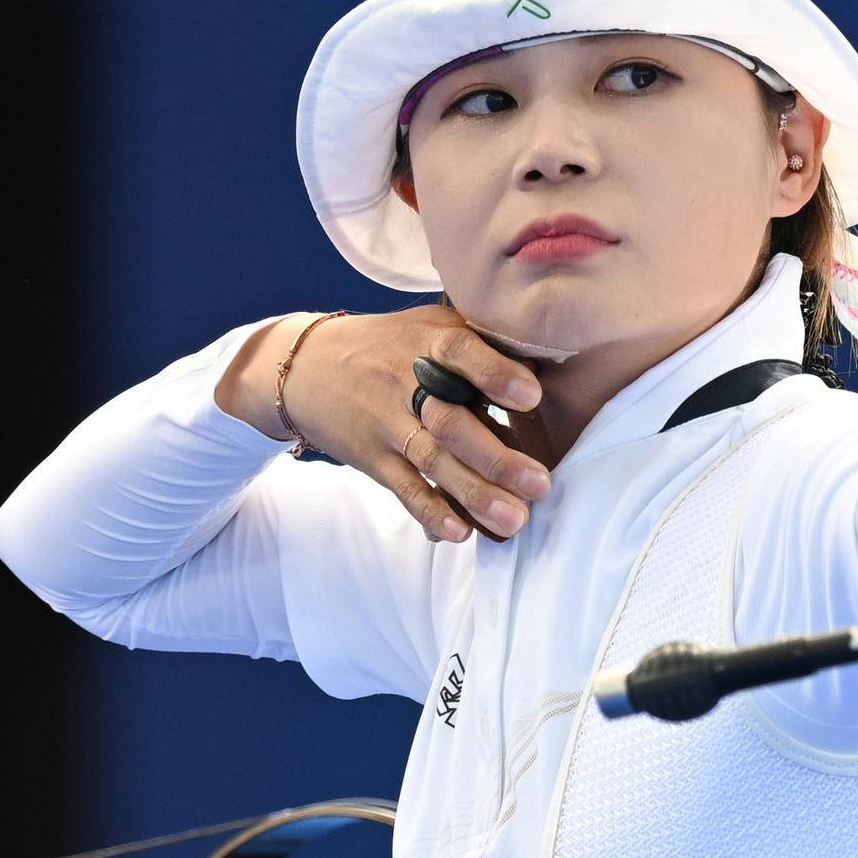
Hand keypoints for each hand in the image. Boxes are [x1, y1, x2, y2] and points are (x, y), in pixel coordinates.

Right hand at [223, 306, 551, 544]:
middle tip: (540, 483)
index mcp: (429, 341)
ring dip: (474, 494)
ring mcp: (386, 424)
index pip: (462, 353)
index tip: (532, 397)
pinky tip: (460, 532)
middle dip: (496, 457)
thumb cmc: (394, 344)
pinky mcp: (372, 458)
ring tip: (516, 519)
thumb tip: (552, 359)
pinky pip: (403, 487)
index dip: (495, 374)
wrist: (306, 366)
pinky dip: (430, 511)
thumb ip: (483, 342)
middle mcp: (405, 384)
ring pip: (432, 462)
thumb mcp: (432, 324)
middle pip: (451, 422)